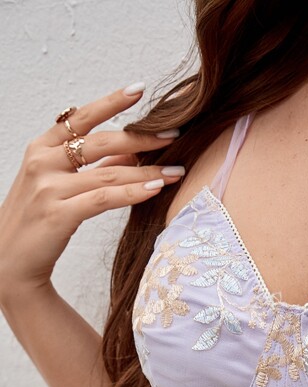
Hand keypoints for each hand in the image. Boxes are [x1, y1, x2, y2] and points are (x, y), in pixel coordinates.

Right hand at [0, 83, 184, 296]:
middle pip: (100, 141)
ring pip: (108, 173)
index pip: (80, 118)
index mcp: (40, 149)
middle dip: (141, 137)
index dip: (111, 102)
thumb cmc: (38, 222)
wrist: (10, 261)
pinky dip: (132, 192)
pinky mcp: (59, 214)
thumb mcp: (59, 185)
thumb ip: (91, 167)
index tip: (139, 89)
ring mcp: (49, 188)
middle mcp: (42, 162)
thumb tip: (130, 151)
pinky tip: (155, 189)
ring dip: (147, 171)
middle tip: (174, 134)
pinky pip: (104, 199)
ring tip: (176, 171)